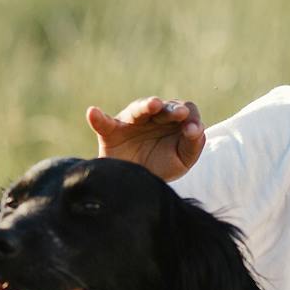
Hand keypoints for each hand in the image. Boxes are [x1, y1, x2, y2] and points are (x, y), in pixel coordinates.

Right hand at [86, 96, 204, 181]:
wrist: (135, 185)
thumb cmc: (161, 167)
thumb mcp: (183, 159)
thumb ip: (193, 145)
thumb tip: (196, 129)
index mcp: (172, 120)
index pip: (185, 110)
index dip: (192, 118)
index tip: (192, 132)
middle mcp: (152, 116)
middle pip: (164, 108)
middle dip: (172, 110)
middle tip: (180, 114)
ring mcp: (131, 122)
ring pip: (138, 110)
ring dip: (146, 106)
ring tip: (153, 105)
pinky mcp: (111, 132)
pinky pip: (103, 123)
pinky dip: (98, 118)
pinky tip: (92, 112)